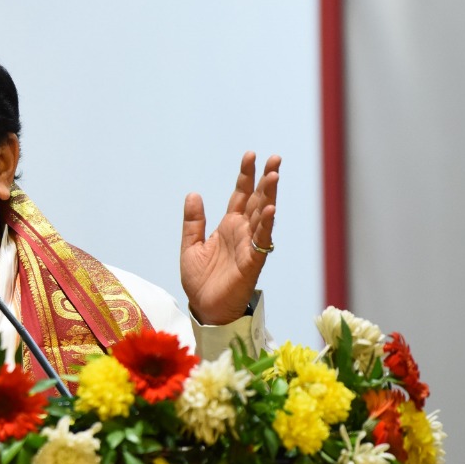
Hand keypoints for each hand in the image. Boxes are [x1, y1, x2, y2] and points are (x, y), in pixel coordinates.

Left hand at [180, 152, 279, 325]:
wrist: (205, 308)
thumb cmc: (201, 281)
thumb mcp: (190, 246)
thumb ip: (193, 222)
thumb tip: (193, 194)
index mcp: (228, 226)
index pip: (240, 195)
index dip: (245, 176)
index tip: (250, 155)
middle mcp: (242, 232)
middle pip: (257, 200)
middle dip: (266, 179)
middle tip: (275, 158)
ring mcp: (249, 245)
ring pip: (263, 216)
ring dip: (269, 196)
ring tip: (274, 175)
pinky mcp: (252, 262)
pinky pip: (261, 241)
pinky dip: (266, 226)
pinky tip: (270, 209)